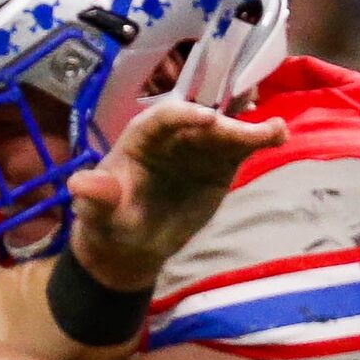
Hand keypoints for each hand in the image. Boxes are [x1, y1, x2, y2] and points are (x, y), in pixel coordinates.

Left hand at [69, 97, 283, 289]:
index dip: (185, 116)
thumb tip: (80, 184)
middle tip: (248, 132)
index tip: (208, 119)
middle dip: (224, 124)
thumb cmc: (109, 221)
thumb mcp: (97, 213)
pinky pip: (239, 149)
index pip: (162, 118)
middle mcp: (172, 136)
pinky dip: (259, 140)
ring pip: (225, 132)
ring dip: (249, 130)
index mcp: (140, 138)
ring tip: (275, 132)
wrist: (129, 244)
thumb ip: (95, 197)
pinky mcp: (218, 165)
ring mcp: (198, 148)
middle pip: (200, 123)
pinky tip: (279, 135)